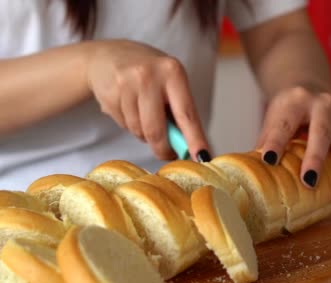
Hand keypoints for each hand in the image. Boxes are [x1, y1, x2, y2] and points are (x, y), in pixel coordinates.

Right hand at [85, 40, 209, 160]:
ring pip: (139, 131)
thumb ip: (180, 112)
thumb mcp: (170, 82)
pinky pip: (124, 125)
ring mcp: (125, 84)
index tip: (203, 157)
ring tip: (145, 117)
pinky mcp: (108, 94)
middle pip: (157, 129)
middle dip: (163, 148)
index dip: (195, 139)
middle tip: (168, 154)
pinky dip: (129, 125)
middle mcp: (149, 76)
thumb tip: (188, 148)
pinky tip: (128, 108)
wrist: (108, 56)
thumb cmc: (150, 74)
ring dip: (144, 134)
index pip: (186, 113)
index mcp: (173, 72)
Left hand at [256, 86, 330, 205]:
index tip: (269, 160)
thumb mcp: (273, 119)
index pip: (285, 123)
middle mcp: (325, 106)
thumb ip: (266, 144)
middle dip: (317, 158)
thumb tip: (252, 178)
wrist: (310, 89)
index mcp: (296, 101)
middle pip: (322, 132)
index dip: (276, 142)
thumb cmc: (288, 112)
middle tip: (309, 183)